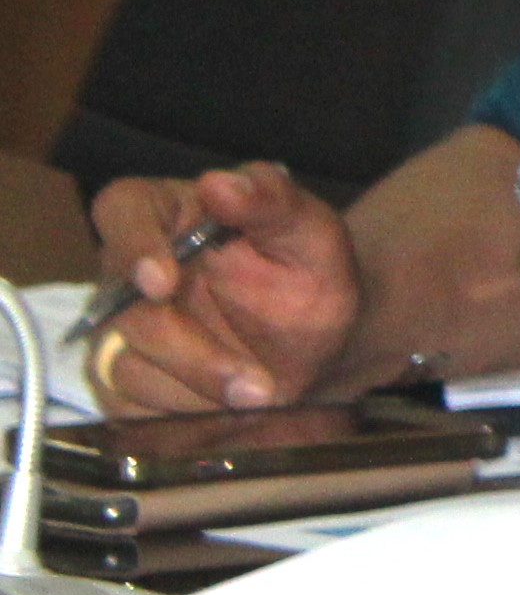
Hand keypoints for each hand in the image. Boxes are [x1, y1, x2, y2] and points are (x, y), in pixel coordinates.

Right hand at [87, 163, 361, 411]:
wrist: (321, 339)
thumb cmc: (310, 270)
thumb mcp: (310, 229)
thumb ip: (271, 198)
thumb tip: (220, 182)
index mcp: (171, 212)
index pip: (123, 208)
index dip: (133, 244)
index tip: (163, 281)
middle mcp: (134, 270)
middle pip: (125, 308)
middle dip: (190, 350)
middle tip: (254, 381)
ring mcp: (125, 327)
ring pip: (126, 366)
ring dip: (198, 387)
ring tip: (259, 388)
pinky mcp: (125, 378)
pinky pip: (130, 406)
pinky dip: (184, 411)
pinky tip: (229, 400)